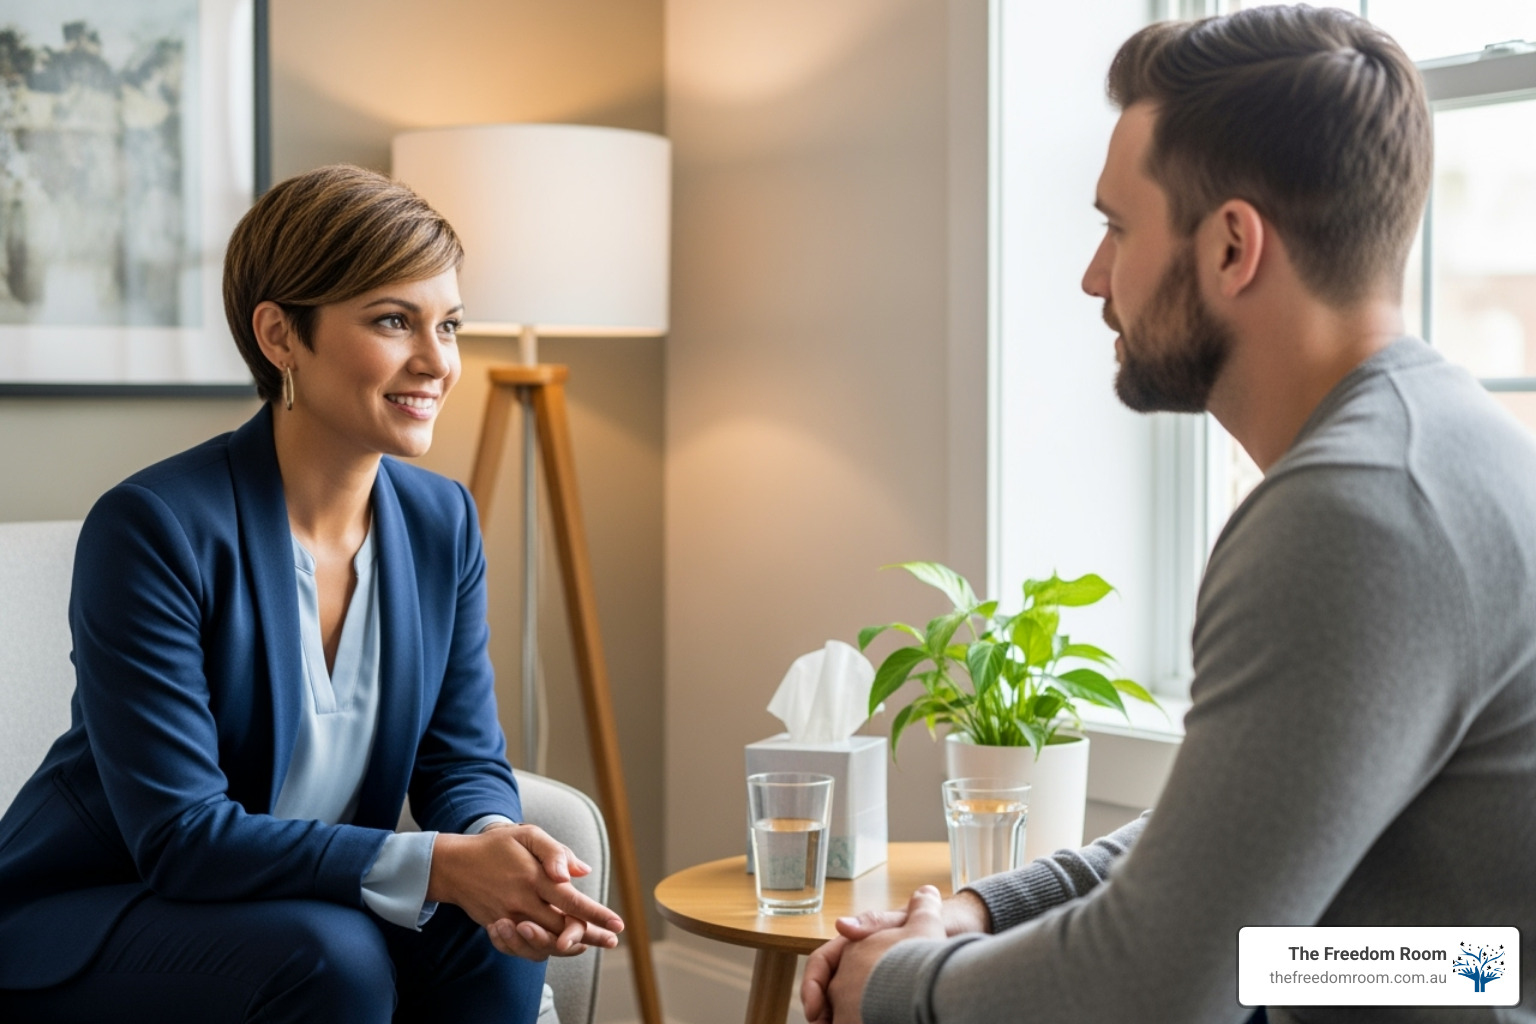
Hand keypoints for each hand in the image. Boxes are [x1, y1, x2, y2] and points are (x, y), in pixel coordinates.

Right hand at [428, 823, 623, 959]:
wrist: (454, 865)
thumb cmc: (496, 847)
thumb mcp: (527, 835)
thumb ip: (556, 851)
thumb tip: (582, 872)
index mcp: (533, 877)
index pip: (571, 901)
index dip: (597, 915)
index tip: (618, 925)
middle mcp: (521, 902)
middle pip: (561, 928)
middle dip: (589, 936)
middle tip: (611, 941)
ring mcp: (507, 918)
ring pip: (543, 942)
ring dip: (568, 947)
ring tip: (588, 945)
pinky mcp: (497, 928)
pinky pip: (521, 948)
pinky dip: (541, 951)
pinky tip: (559, 947)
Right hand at [802, 885, 947, 1023]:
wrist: (963, 936)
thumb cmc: (938, 922)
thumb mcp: (906, 921)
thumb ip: (874, 922)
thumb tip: (841, 925)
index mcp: (856, 943)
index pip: (821, 963)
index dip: (813, 985)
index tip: (816, 1009)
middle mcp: (860, 964)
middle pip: (828, 991)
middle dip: (821, 1013)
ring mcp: (873, 984)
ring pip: (844, 1007)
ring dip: (838, 1020)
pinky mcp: (887, 1000)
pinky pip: (865, 1013)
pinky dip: (859, 1021)